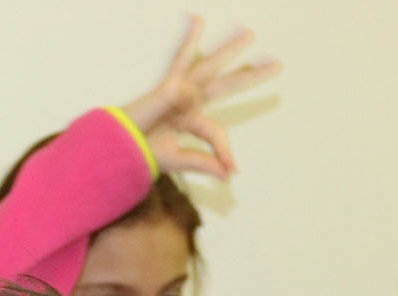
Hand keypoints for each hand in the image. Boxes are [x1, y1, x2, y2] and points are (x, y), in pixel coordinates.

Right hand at [122, 16, 281, 182]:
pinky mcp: (168, 87)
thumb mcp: (179, 160)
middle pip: (226, 86)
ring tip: (250, 34)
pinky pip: (181, 60)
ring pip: (211, 68)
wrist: (121, 152)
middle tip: (277, 65)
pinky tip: (198, 19)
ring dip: (230, 51)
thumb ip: (205, 163)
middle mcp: (189, 102)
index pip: (217, 133)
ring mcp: (180, 92)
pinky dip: (190, 41)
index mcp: (191, 120)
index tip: (231, 169)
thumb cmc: (142, 154)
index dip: (224, 151)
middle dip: (251, 76)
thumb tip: (231, 173)